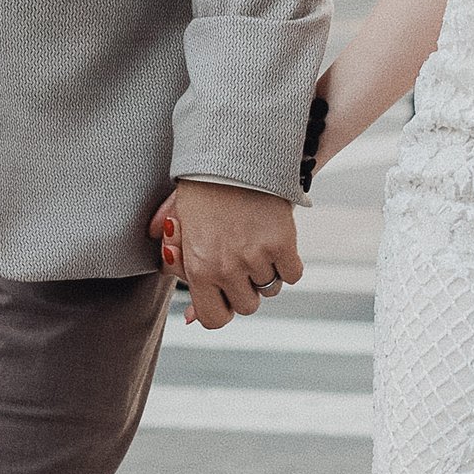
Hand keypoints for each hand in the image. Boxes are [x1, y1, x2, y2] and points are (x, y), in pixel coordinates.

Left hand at [154, 179, 301, 328]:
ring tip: (256, 244)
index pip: (215, 319)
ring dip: (266, 273)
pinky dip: (288, 263)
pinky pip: (292, 274)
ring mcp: (256, 256)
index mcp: (197, 268)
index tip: (224, 293)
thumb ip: (181, 275)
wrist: (230, 154)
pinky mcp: (282, 243)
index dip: (222, 309)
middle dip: (245, 288)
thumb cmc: (200, 190)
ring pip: (270, 289)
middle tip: (241, 260)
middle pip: (247, 306)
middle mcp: (226, 268)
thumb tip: (188, 319)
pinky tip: (276, 243)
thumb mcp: (180, 231)